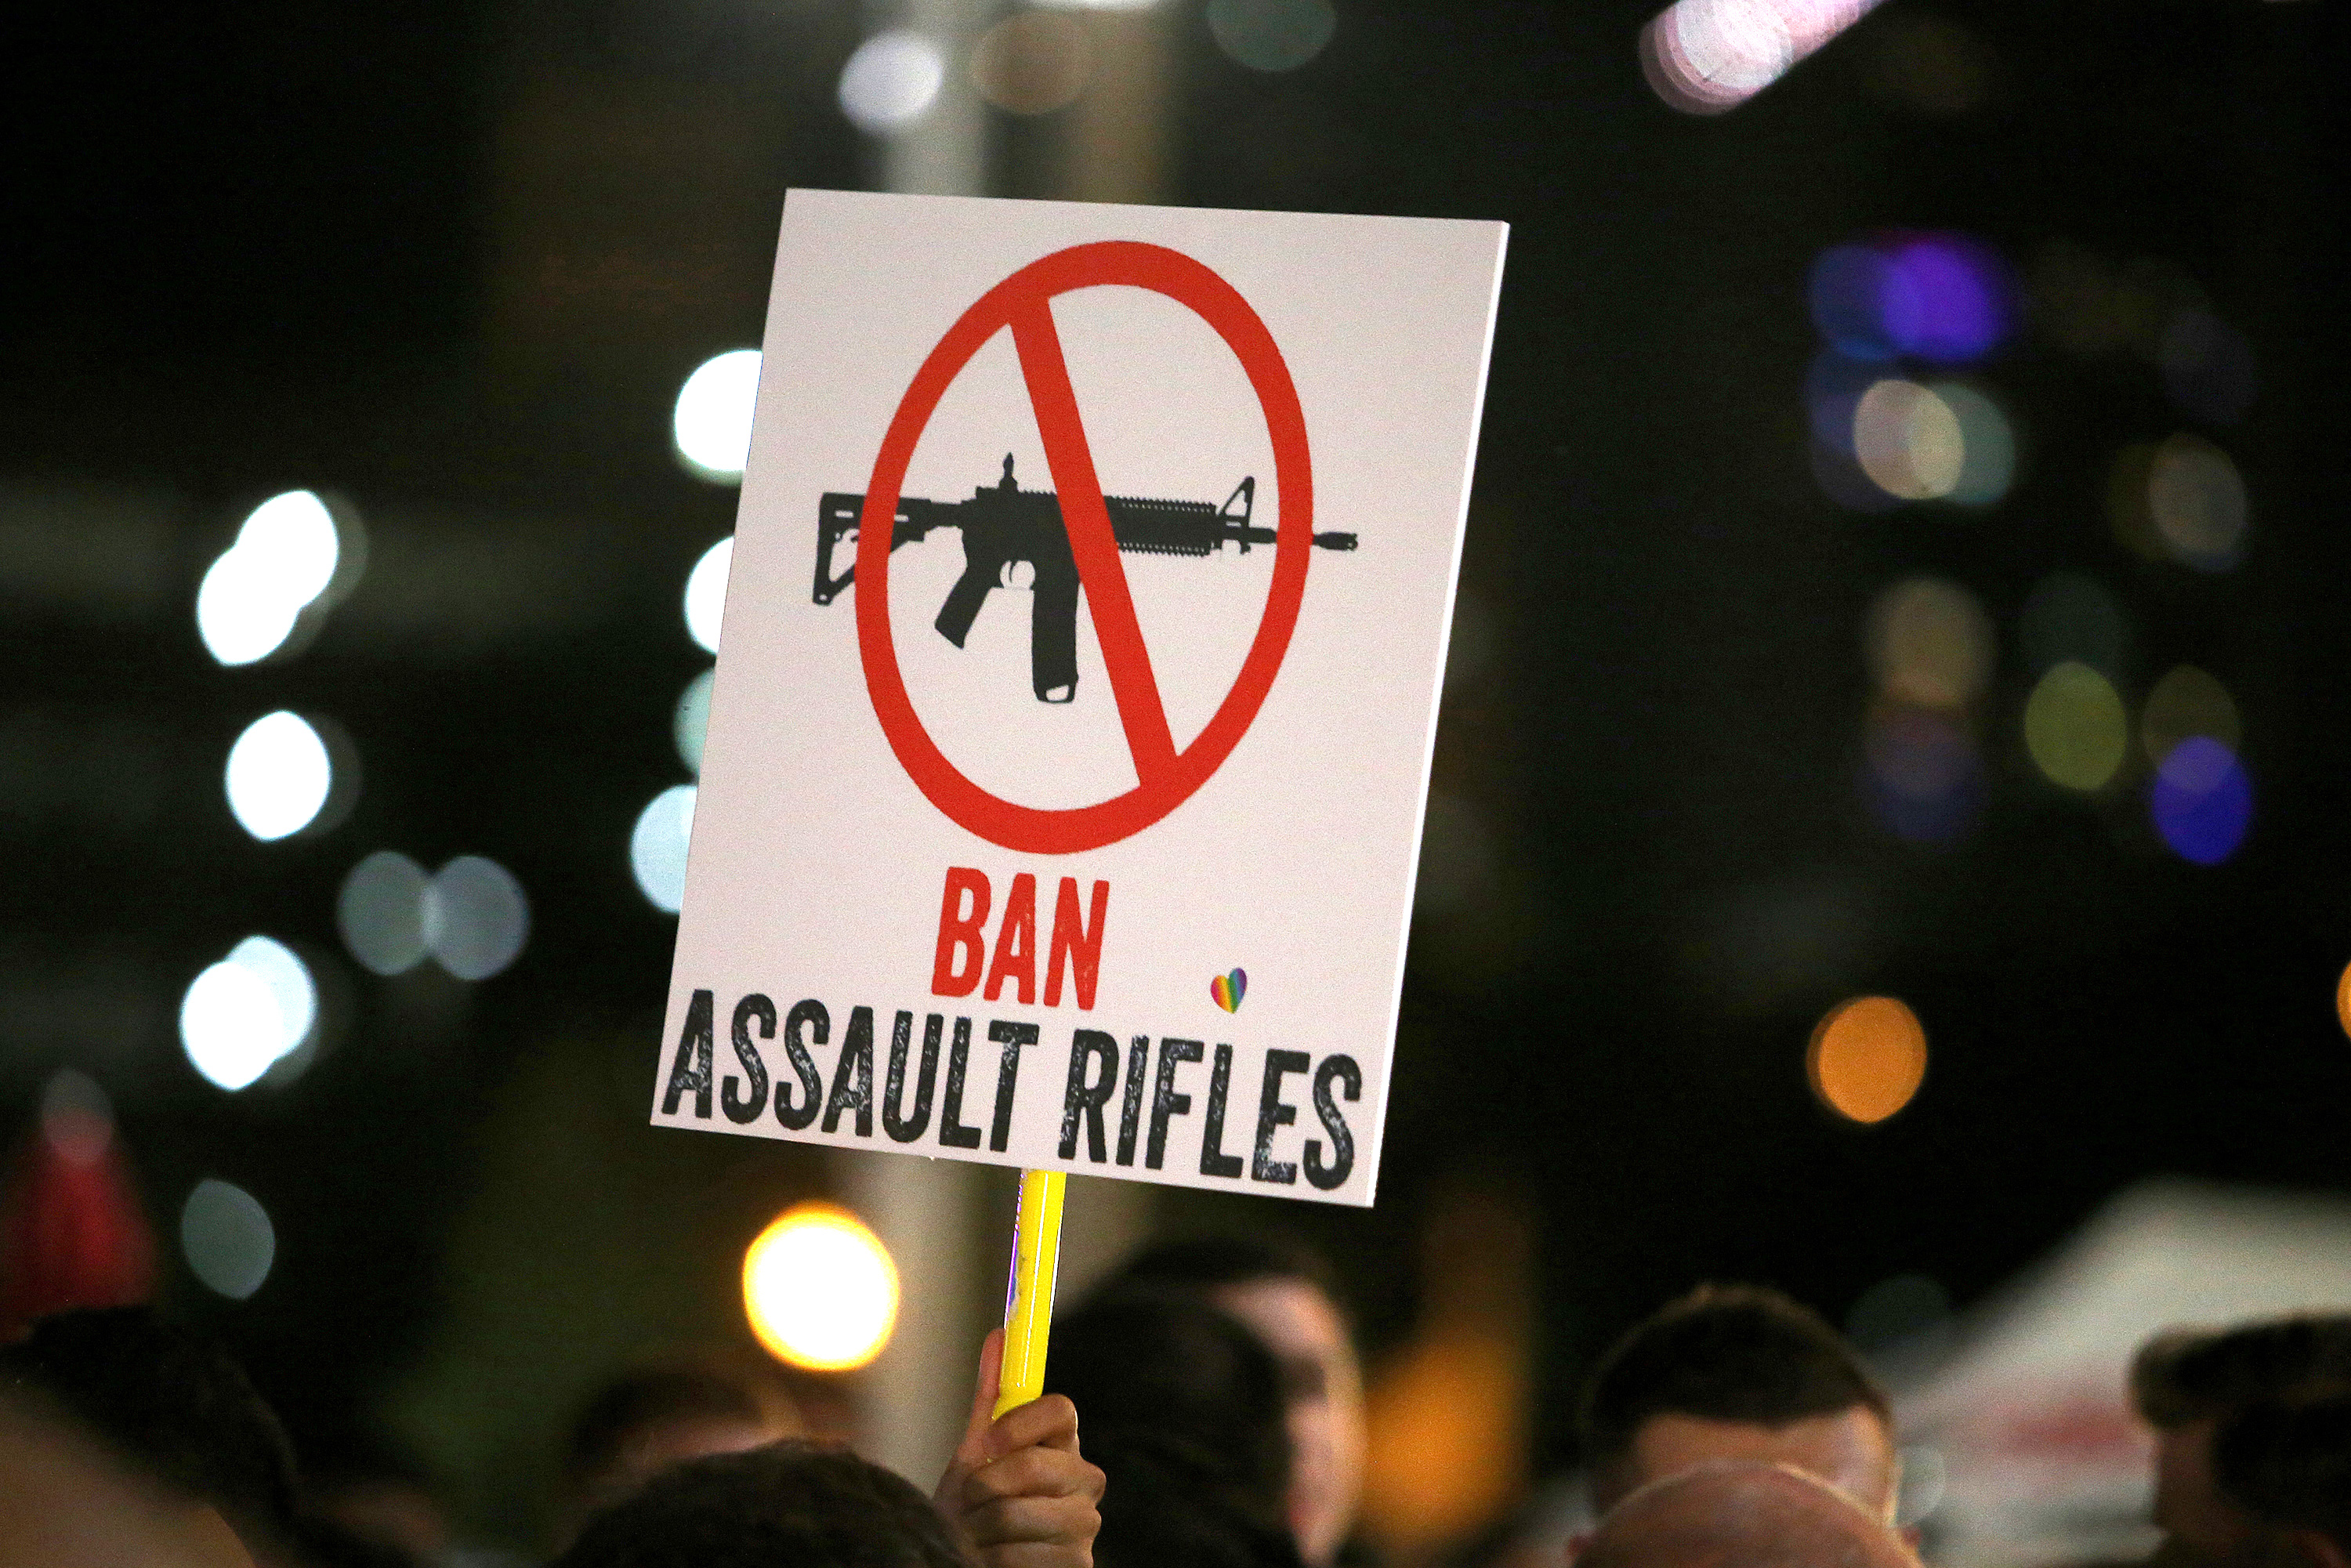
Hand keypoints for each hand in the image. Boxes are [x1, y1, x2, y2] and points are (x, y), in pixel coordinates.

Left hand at [935, 1329, 1104, 1567]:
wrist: (968, 1560)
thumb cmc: (974, 1507)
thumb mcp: (976, 1453)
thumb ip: (991, 1399)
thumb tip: (998, 1334)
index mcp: (1064, 1445)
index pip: (1061, 1409)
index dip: (1017, 1424)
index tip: (982, 1445)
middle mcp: (1086, 1481)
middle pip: (1034, 1465)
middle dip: (984, 1488)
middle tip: (968, 1504)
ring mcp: (1086, 1527)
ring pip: (1018, 1515)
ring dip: (981, 1530)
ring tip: (977, 1537)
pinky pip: (1022, 1557)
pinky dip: (994, 1561)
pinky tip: (994, 1561)